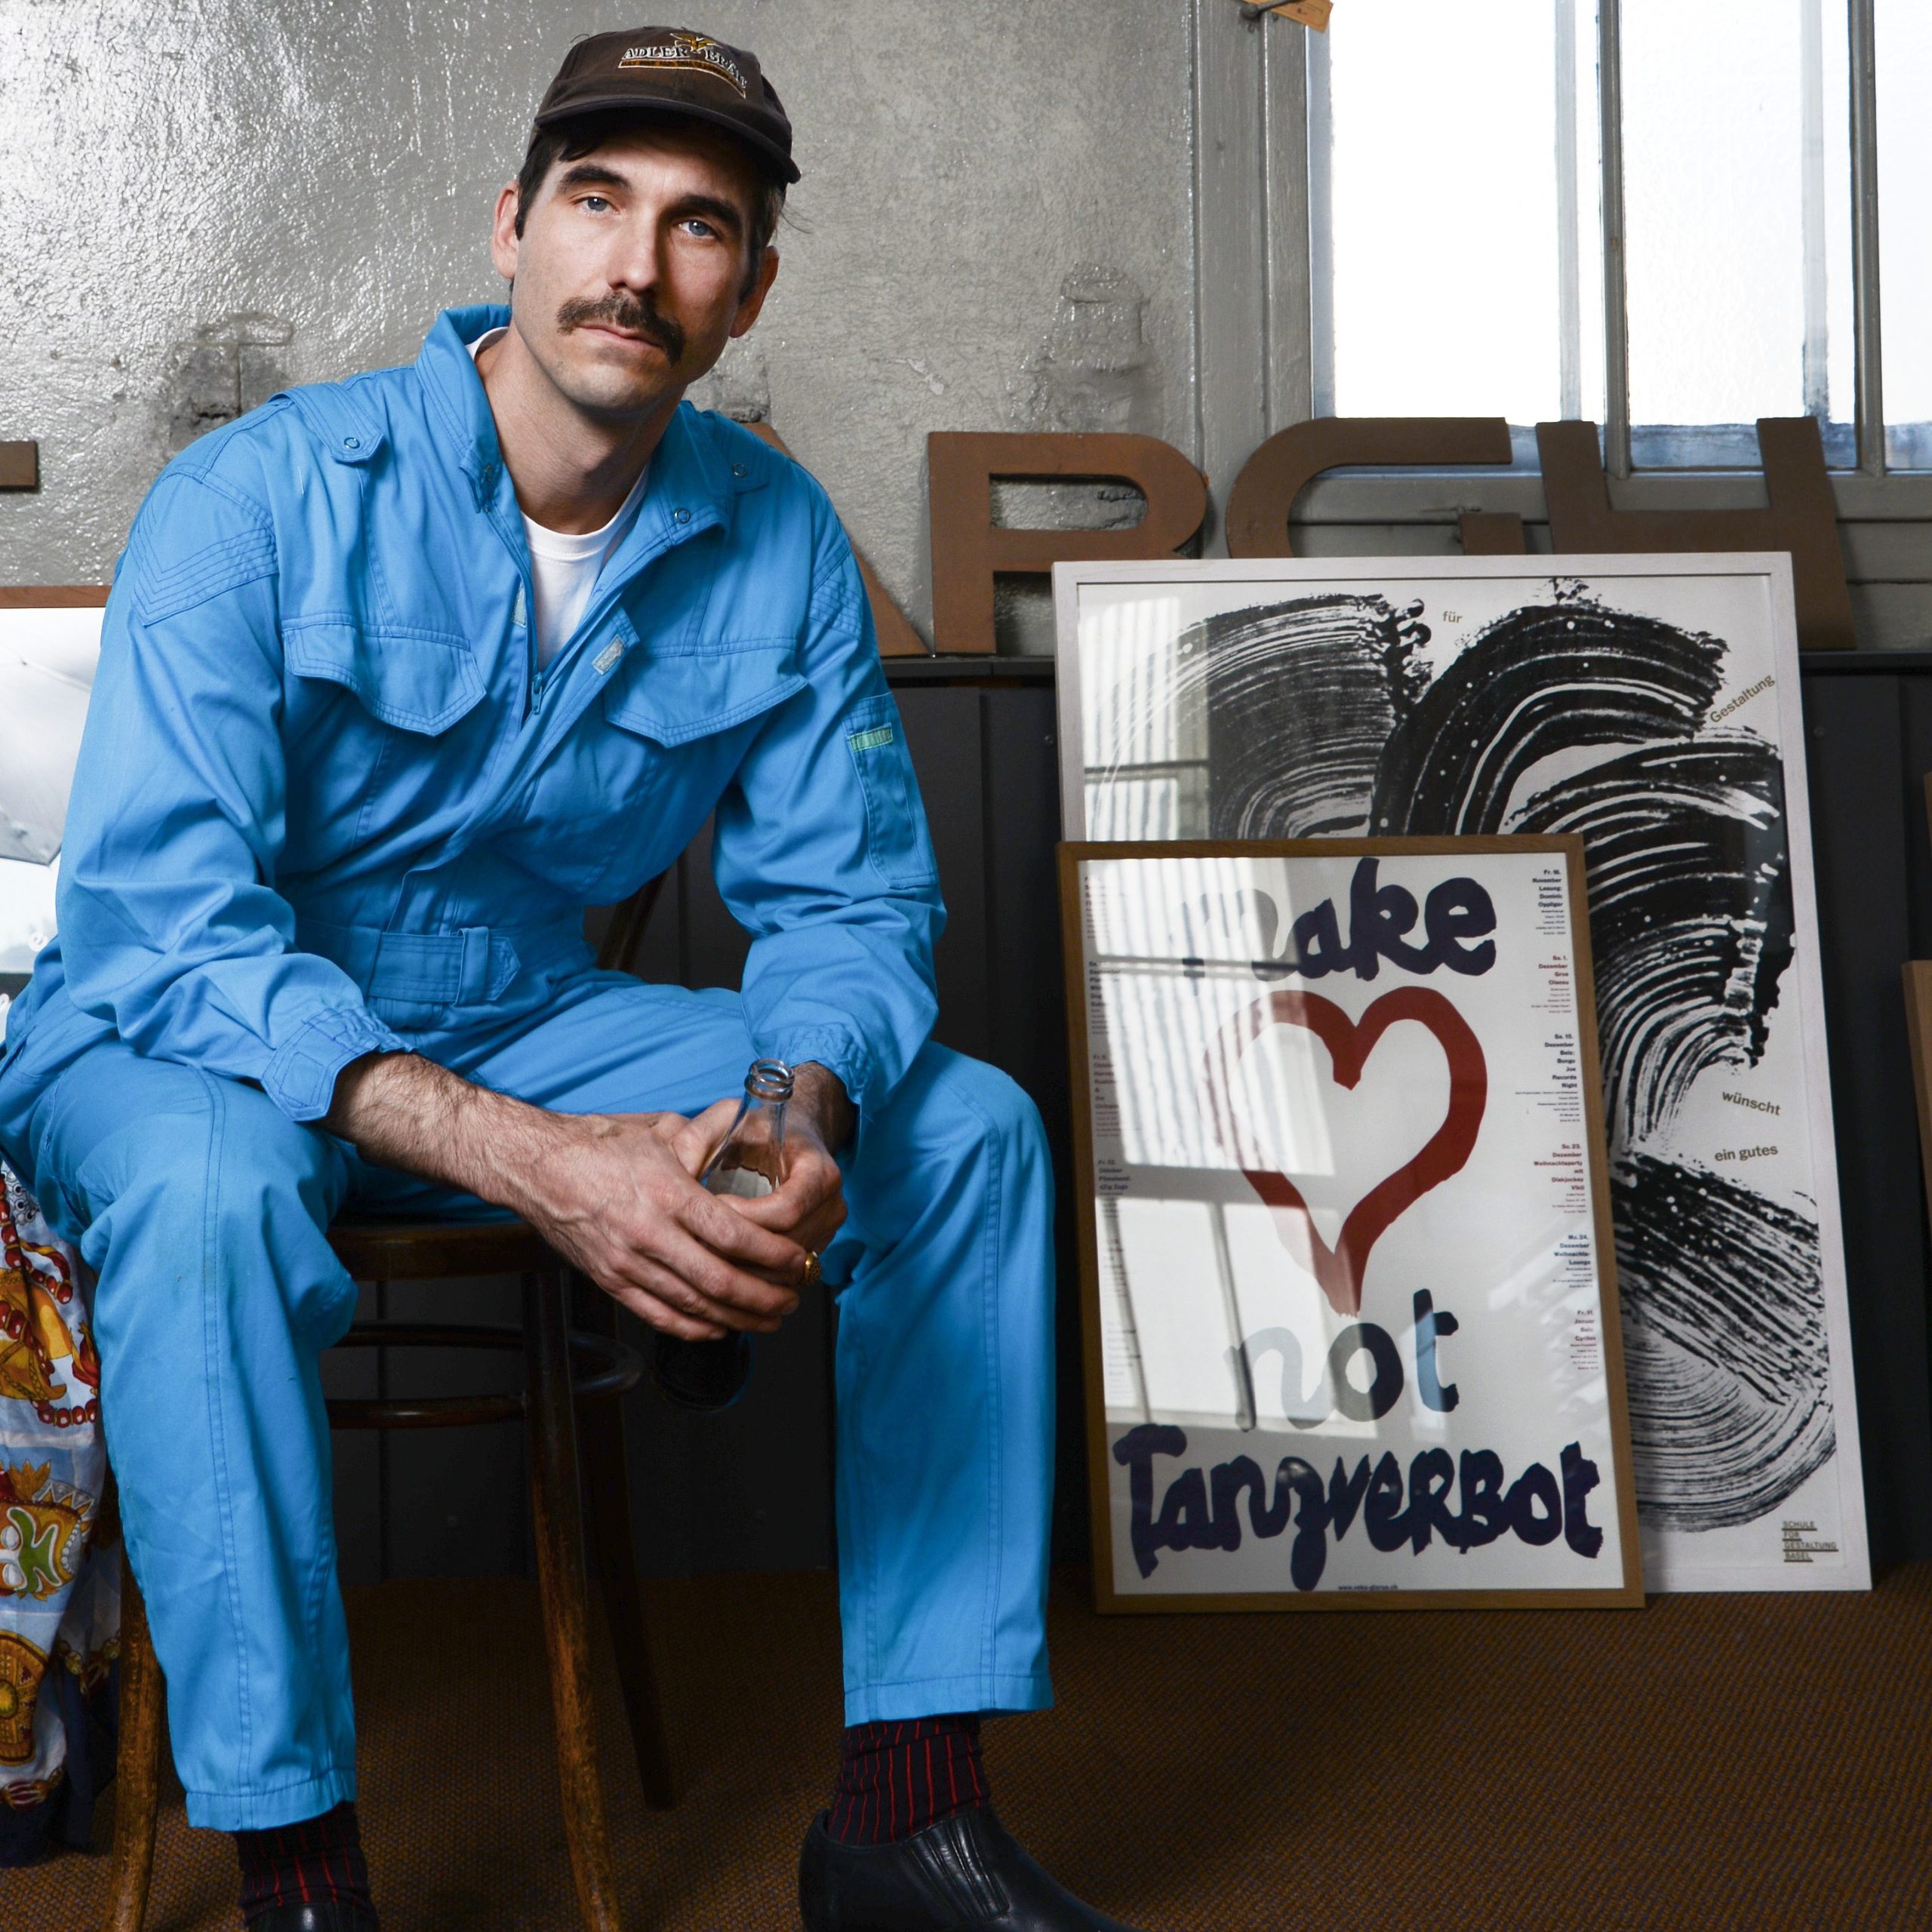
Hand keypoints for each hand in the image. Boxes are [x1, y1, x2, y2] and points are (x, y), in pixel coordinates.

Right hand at [324, 1054, 810, 1341]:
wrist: (536, 1167)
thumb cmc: (598, 1145)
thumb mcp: (658, 1130)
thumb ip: (706, 1131)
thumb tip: (743, 1114)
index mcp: (665, 1193)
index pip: (732, 1236)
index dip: (772, 1255)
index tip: (798, 1260)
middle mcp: (647, 1234)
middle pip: (719, 1280)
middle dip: (766, 1294)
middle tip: (795, 1296)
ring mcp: (626, 1263)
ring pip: (693, 1305)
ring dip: (738, 1317)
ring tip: (771, 1317)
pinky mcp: (610, 1281)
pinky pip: (659, 1315)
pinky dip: (695, 1327)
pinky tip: (721, 1328)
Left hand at [705, 1102, 848, 1263]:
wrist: (794, 1135)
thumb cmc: (759, 1128)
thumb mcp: (731, 1119)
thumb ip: (700, 1138)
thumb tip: (672, 1169)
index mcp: (820, 1172)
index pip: (786, 1211)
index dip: (746, 1217)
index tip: (714, 1208)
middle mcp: (832, 1205)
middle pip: (786, 1245)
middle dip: (740, 1249)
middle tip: (698, 1243)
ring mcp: (827, 1230)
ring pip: (785, 1268)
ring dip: (745, 1269)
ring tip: (705, 1259)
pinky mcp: (817, 1246)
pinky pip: (785, 1273)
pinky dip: (754, 1275)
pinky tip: (724, 1268)